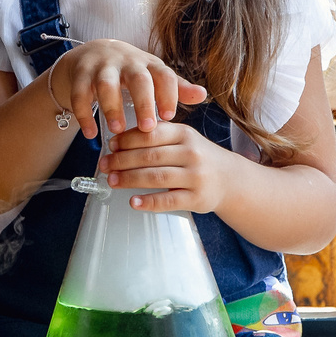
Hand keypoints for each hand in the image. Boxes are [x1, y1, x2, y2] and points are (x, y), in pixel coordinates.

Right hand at [47, 40, 206, 140]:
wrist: (94, 53)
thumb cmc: (131, 71)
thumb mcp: (154, 76)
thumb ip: (177, 88)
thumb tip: (204, 94)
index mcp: (148, 65)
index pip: (164, 75)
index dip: (169, 94)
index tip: (169, 116)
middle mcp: (126, 62)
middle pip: (137, 79)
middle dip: (143, 102)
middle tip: (147, 128)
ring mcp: (102, 67)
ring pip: (106, 84)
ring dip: (111, 107)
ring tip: (117, 130)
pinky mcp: (81, 73)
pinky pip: (80, 93)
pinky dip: (83, 114)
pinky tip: (90, 133)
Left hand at [102, 118, 235, 214]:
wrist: (231, 179)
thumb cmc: (199, 158)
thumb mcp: (184, 139)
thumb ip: (158, 137)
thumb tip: (119, 142)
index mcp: (184, 134)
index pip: (150, 134)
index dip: (127, 139)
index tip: (111, 145)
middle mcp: (191, 153)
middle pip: (150, 156)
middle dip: (122, 160)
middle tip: (104, 165)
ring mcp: (195, 177)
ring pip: (156, 177)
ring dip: (129, 179)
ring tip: (112, 181)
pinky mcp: (197, 199)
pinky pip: (169, 200)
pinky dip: (149, 202)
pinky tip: (133, 202)